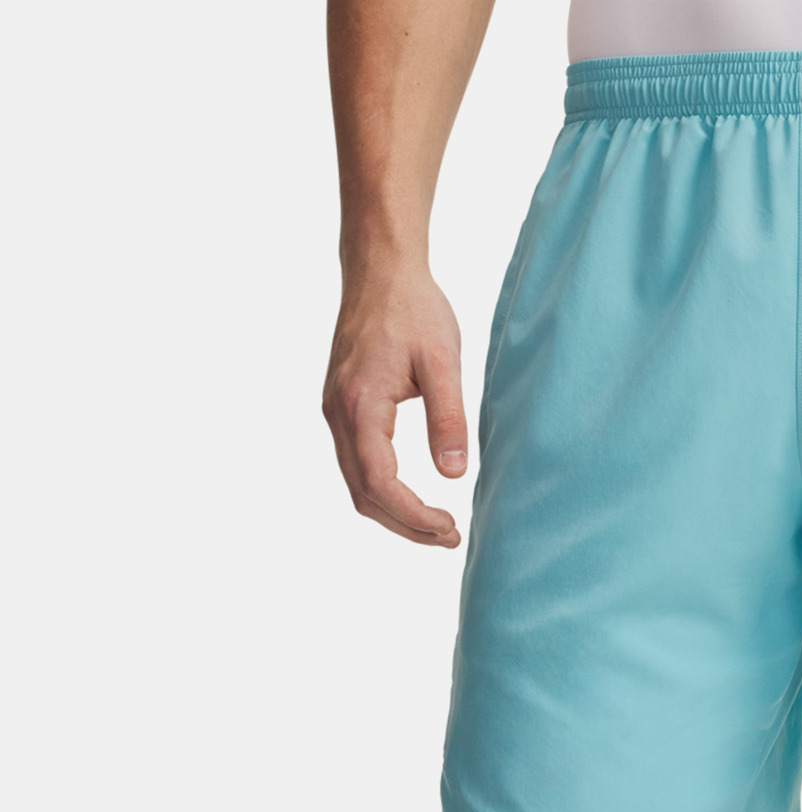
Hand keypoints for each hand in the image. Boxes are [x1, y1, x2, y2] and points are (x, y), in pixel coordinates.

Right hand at [321, 269, 466, 546]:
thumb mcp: (443, 361)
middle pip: (363, 494)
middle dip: (405, 525)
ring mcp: (335, 412)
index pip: (380, 484)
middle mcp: (338, 414)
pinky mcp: (341, 408)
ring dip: (393, 513)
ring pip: (356, 484)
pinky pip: (355, 465)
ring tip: (437, 525)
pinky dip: (382, 491)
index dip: (414, 517)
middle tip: (450, 537)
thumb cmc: (414, 308)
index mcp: (360, 405)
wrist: (380, 270)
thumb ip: (448, 419)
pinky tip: (413, 496)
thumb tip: (454, 475)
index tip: (451, 529)